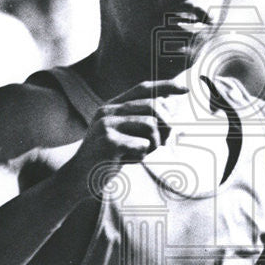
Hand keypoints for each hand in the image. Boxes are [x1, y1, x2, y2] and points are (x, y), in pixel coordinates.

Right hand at [72, 79, 188, 174]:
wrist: (79, 179)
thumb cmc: (108, 158)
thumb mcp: (125, 136)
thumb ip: (143, 122)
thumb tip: (171, 108)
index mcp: (112, 106)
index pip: (143, 88)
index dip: (166, 86)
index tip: (185, 89)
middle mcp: (108, 110)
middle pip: (153, 106)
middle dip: (166, 125)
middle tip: (161, 143)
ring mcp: (106, 125)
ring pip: (151, 125)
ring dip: (153, 144)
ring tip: (141, 153)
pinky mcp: (108, 142)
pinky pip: (143, 145)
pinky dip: (141, 156)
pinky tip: (127, 161)